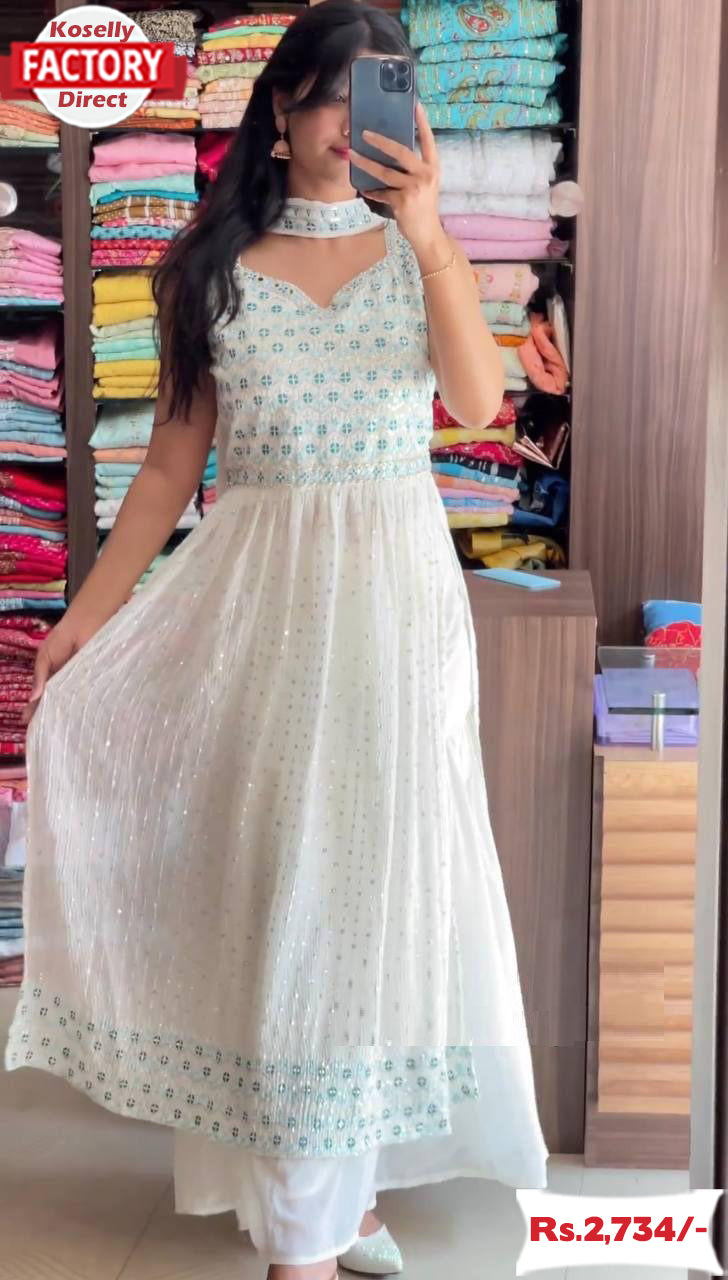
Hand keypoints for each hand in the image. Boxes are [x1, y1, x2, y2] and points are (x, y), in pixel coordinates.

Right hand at [23, 611, 102, 725]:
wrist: (87, 624)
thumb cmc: (62, 638)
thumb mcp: (45, 656)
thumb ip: (40, 676)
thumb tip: (33, 699)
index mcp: (50, 679)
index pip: (41, 699)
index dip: (35, 710)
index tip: (28, 724)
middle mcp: (64, 685)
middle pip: (57, 705)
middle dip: (52, 718)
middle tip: (47, 735)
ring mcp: (80, 685)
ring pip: (73, 704)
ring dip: (70, 715)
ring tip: (64, 732)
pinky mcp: (95, 683)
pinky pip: (90, 697)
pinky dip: (87, 706)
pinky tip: (83, 719)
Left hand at [349, 101, 445, 257]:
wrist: (428, 234)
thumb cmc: (425, 208)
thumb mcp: (426, 184)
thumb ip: (415, 169)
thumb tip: (393, 154)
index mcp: (433, 167)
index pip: (428, 140)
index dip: (422, 122)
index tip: (415, 104)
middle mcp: (425, 174)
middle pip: (400, 151)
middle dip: (380, 141)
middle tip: (364, 133)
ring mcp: (414, 188)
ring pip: (384, 172)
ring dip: (366, 164)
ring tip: (352, 155)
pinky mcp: (402, 201)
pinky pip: (382, 192)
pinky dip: (372, 191)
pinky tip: (365, 190)